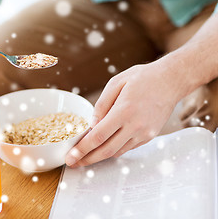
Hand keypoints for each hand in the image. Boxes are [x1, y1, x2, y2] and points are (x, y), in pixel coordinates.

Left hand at [65, 61, 184, 166]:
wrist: (171, 81)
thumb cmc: (142, 78)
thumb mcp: (116, 83)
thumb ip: (101, 105)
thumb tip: (91, 124)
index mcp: (124, 111)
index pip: (98, 136)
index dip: (82, 149)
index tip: (70, 157)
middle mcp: (135, 126)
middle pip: (106, 150)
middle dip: (87, 159)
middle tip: (73, 163)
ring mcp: (144, 133)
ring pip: (117, 152)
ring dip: (99, 156)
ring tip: (85, 156)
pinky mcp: (150, 136)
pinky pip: (127, 148)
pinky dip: (113, 149)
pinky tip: (104, 147)